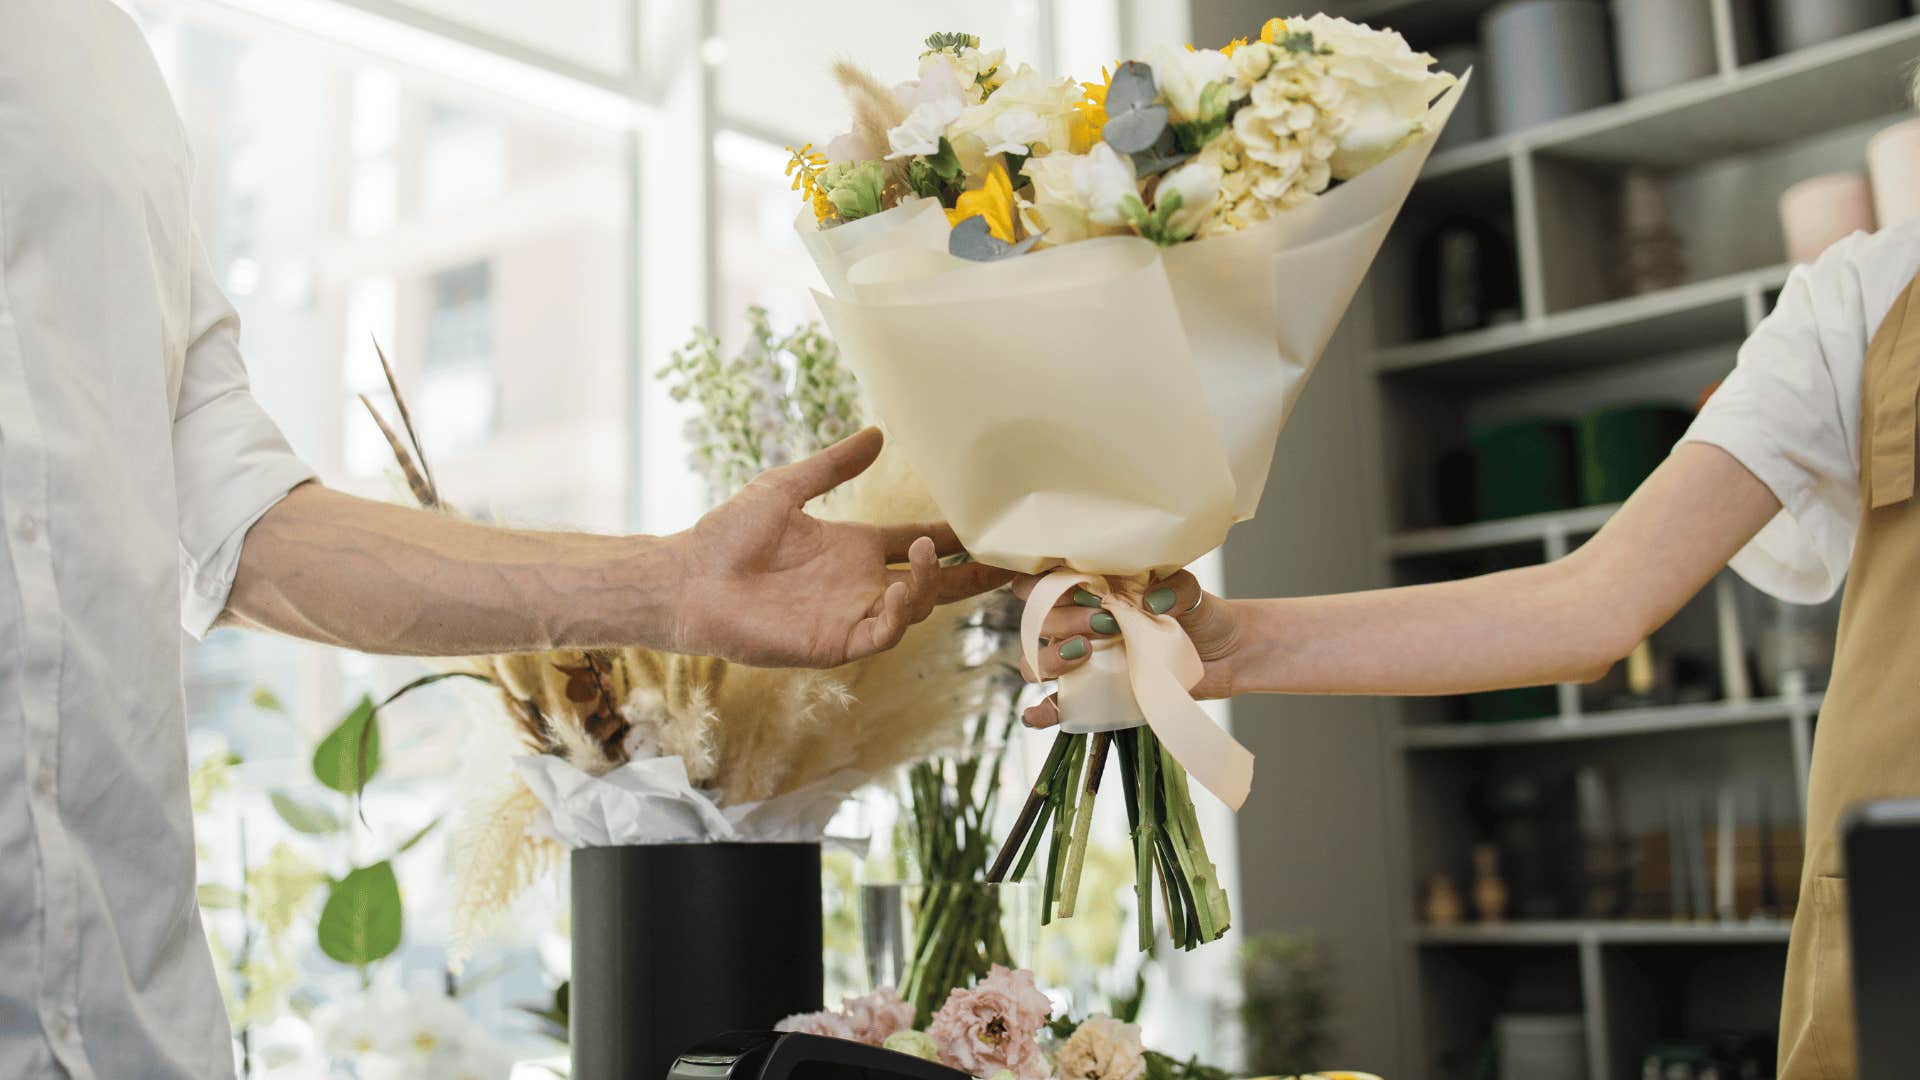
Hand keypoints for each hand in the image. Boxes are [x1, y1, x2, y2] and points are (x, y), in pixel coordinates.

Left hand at [669, 428, 1010, 667]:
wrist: (688, 578)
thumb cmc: (728, 534)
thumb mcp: (786, 487)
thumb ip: (834, 465)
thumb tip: (877, 433)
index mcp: (853, 549)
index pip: (917, 544)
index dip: (951, 537)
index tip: (986, 523)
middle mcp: (858, 584)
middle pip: (932, 584)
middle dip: (972, 576)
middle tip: (1009, 562)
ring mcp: (849, 616)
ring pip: (914, 609)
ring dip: (928, 585)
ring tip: (922, 555)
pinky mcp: (834, 644)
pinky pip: (882, 636)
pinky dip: (899, 615)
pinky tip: (899, 588)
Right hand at [1012, 569, 1242, 726]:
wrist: (1229, 655)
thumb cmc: (1204, 616)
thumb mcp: (1193, 593)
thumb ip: (1174, 588)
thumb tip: (1150, 601)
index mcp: (1097, 589)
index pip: (1048, 579)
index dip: (1049, 582)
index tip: (1084, 589)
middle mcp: (1082, 622)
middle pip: (1039, 619)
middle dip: (1062, 618)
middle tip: (1102, 623)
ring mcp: (1086, 660)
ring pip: (1038, 659)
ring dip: (1050, 658)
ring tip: (1085, 655)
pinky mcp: (1096, 693)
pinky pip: (1059, 705)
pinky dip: (1042, 712)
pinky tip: (1038, 715)